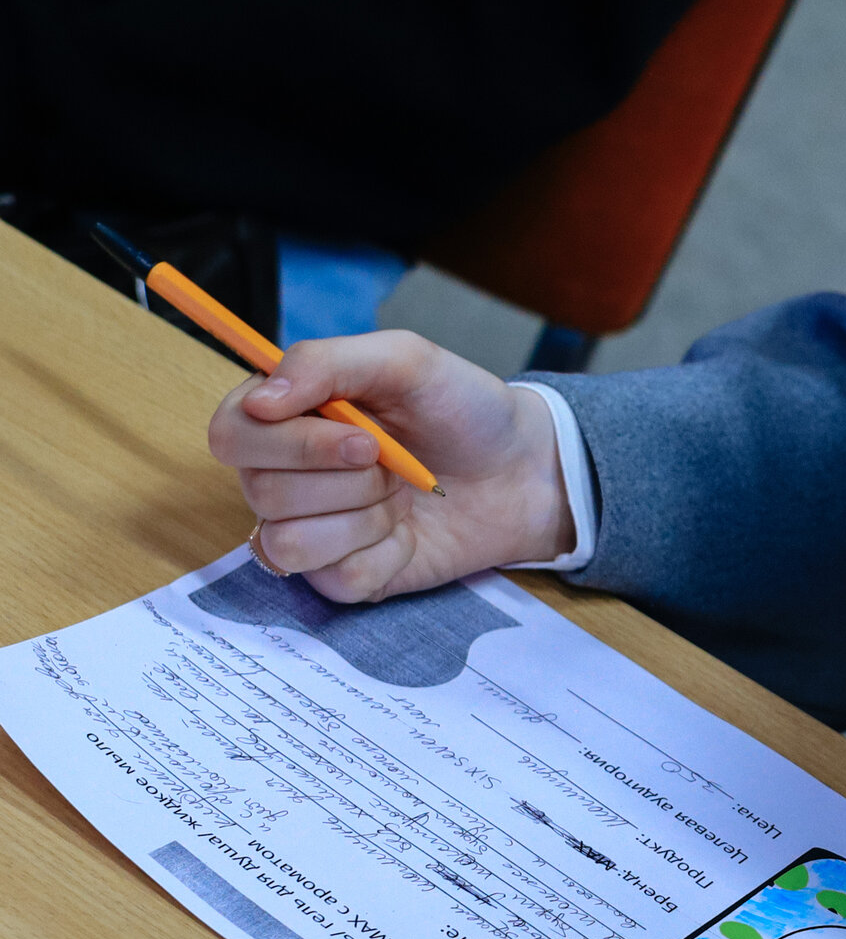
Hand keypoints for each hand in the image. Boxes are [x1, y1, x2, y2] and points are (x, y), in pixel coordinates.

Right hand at [206, 332, 572, 601]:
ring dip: (362, 518)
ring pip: (290, 542)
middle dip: (344, 478)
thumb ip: (324, 362)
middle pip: (260, 490)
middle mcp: (283, 474)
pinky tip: (407, 534)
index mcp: (285, 416)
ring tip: (399, 496)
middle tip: (391, 461)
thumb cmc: (461, 409)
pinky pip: (336, 578)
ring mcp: (311, 529)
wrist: (522, 470)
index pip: (231, 433)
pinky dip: (384, 555)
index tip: (362, 438)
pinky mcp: (343, 577)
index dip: (290, 443)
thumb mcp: (405, 360)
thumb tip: (259, 401)